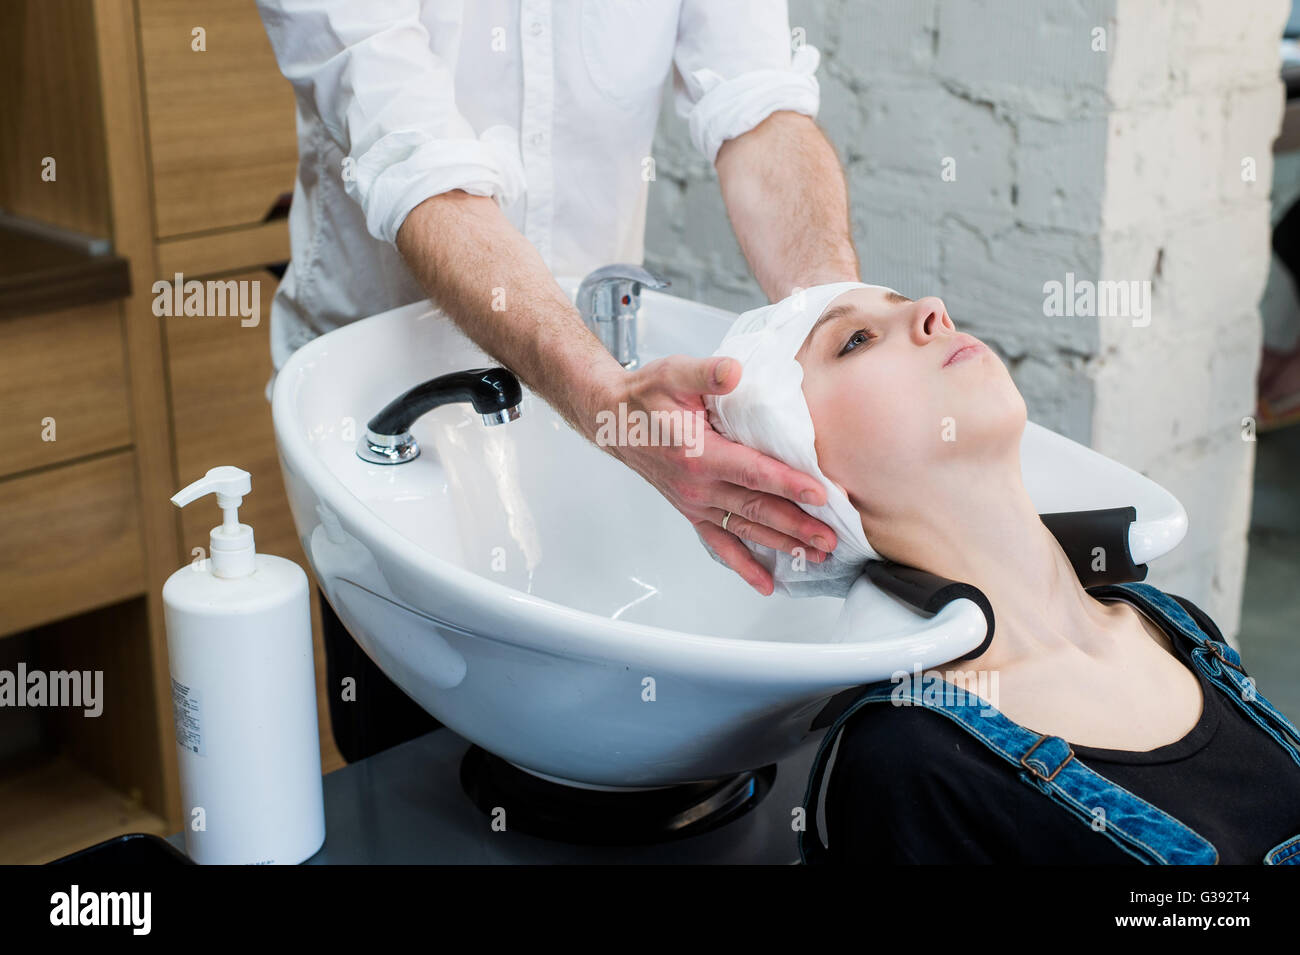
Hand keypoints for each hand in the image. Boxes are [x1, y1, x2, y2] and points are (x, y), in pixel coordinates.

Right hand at [589, 353, 836, 594]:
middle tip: (830, 538)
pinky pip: (720, 544)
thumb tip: (733, 371)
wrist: (613, 421)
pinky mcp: (693, 510)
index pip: (752, 472)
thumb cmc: (646, 397)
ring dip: (783, 544)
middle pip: (756, 509)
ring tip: (817, 556)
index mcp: (699, 454)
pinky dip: (744, 566)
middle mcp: (698, 485)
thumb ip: (706, 374)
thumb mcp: (673, 374)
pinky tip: (767, 583)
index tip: (820, 494)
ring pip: (746, 529)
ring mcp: (696, 502)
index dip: (787, 483)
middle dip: (797, 525)